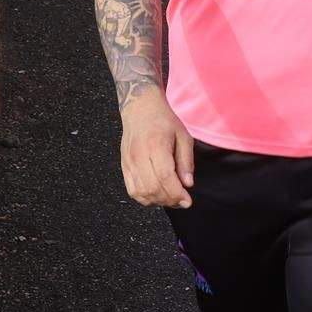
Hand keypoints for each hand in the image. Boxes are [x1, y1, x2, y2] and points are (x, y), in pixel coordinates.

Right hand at [120, 92, 193, 207]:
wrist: (141, 109)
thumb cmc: (164, 121)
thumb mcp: (184, 136)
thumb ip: (186, 161)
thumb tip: (188, 184)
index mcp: (156, 146)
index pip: (165, 177)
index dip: (176, 194)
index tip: (187, 201)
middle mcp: (139, 155)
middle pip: (153, 188)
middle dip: (169, 200)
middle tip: (181, 201)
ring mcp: (129, 162)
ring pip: (141, 192)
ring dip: (158, 201)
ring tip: (170, 198)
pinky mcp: (124, 166)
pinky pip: (132, 190)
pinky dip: (145, 198)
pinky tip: (157, 196)